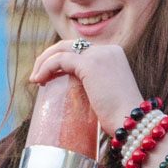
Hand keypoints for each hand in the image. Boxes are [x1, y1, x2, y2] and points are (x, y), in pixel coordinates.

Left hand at [28, 40, 145, 131]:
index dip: (62, 58)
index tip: (50, 75)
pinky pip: (60, 60)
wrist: (132, 123)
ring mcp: (99, 54)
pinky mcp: (90, 64)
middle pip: (69, 45)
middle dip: (49, 57)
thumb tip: (75, 92)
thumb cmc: (121, 116)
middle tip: (37, 74)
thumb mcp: (108, 93)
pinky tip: (38, 80)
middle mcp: (107, 49)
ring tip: (35, 78)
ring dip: (43, 62)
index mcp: (113, 53)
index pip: (80, 48)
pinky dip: (45, 68)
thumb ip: (95, 84)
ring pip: (62, 49)